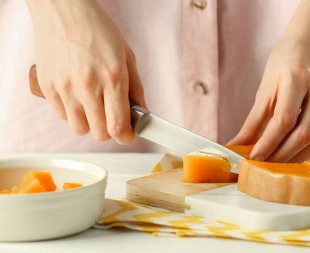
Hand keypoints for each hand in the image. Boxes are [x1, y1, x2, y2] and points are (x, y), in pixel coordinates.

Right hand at [27, 0, 145, 143]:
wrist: (64, 11)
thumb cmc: (99, 31)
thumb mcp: (127, 57)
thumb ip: (136, 89)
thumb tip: (142, 114)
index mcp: (112, 77)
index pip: (119, 126)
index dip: (126, 136)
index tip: (128, 134)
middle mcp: (87, 85)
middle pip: (100, 133)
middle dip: (109, 129)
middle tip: (111, 115)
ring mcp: (64, 87)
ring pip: (79, 128)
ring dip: (90, 122)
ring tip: (92, 103)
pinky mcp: (47, 86)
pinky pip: (62, 115)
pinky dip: (72, 111)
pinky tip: (77, 94)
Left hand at [228, 38, 309, 161]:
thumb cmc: (286, 60)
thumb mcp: (266, 86)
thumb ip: (254, 119)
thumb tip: (237, 144)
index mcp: (297, 77)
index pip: (284, 119)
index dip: (267, 143)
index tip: (252, 158)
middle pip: (304, 134)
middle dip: (280, 156)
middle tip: (261, 167)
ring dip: (294, 158)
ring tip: (274, 166)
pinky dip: (305, 151)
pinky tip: (290, 157)